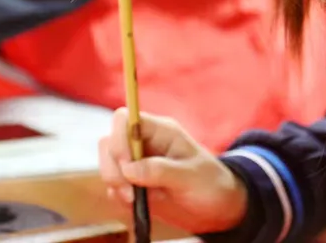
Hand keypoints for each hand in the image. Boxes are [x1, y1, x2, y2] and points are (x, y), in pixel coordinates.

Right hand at [98, 108, 248, 234]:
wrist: (217, 207)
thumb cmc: (210, 184)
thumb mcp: (191, 176)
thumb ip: (160, 170)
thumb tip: (129, 169)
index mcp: (160, 131)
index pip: (125, 118)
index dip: (118, 138)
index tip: (126, 164)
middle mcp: (144, 143)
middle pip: (109, 142)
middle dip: (113, 167)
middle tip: (130, 191)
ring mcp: (137, 162)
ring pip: (108, 163)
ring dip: (114, 183)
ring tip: (136, 199)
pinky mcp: (133, 182)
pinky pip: (112, 185)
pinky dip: (118, 196)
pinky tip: (138, 203)